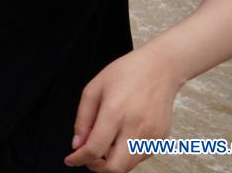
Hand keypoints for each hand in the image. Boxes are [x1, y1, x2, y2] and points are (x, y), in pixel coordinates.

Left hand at [64, 48, 179, 170]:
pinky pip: (140, 157)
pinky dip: (127, 155)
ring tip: (105, 143)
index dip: (79, 159)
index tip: (71, 160)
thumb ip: (83, 118)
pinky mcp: (161, 138)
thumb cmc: (125, 73)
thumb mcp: (94, 88)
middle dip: (97, 167)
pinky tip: (121, 137)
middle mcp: (135, 127)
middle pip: (115, 168)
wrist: (160, 68)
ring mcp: (151, 135)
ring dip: (112, 162)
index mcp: (115, 112)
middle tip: (88, 157)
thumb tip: (77, 144)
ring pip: (128, 166)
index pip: (95, 149)